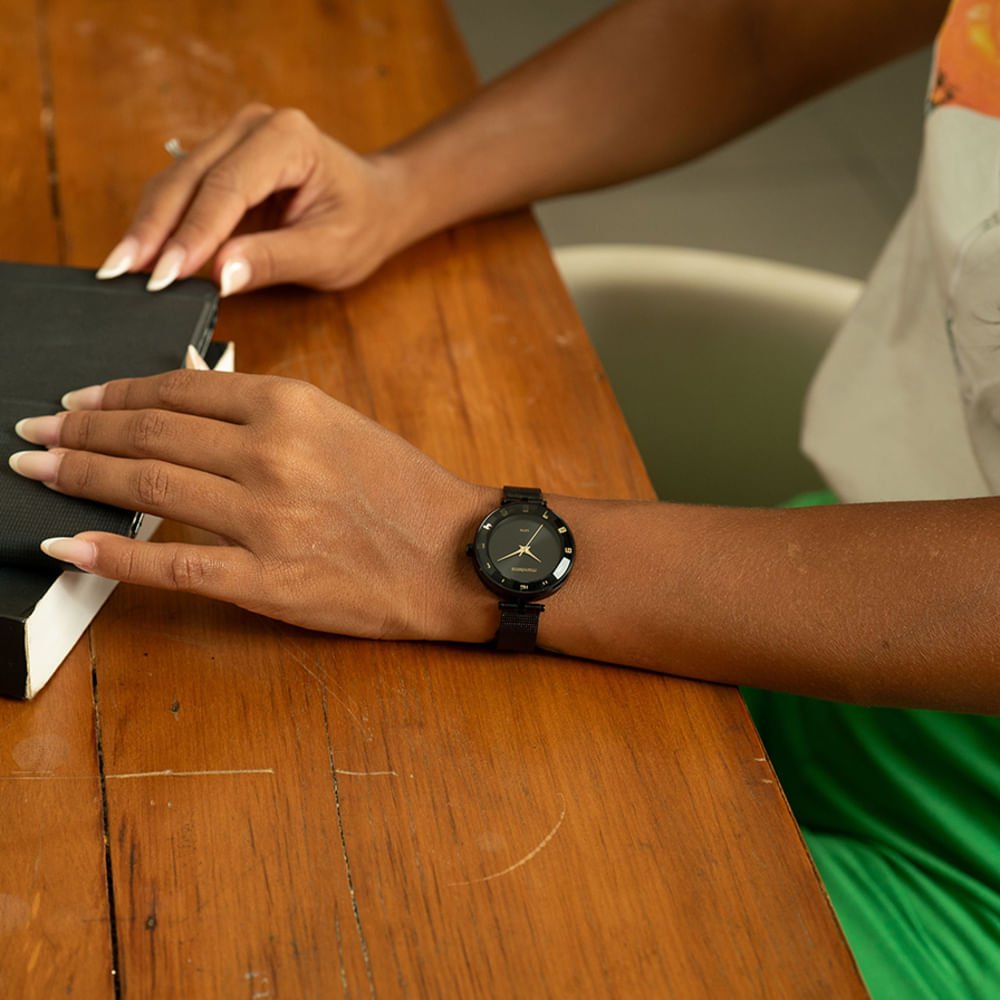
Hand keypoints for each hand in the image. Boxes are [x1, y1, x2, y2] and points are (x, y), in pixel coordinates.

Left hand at [9, 370, 494, 641]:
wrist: (459, 554)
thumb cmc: (405, 490)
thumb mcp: (339, 425)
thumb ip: (264, 410)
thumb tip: (190, 396)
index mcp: (291, 405)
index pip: (179, 389)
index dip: (115, 394)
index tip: (78, 401)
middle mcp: (271, 453)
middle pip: (151, 433)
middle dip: (80, 431)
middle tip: (34, 433)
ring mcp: (266, 518)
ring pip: (149, 487)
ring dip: (81, 476)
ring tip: (38, 471)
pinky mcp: (268, 580)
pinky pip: (173, 565)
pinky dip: (112, 553)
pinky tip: (69, 543)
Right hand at [96, 105, 410, 295]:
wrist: (376, 205)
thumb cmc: (361, 225)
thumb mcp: (328, 252)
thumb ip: (273, 261)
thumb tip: (219, 275)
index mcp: (287, 139)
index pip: (227, 188)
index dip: (192, 234)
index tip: (163, 275)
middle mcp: (253, 126)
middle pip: (188, 179)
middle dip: (154, 230)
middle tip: (121, 275)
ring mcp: (233, 138)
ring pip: (175, 182)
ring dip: (148, 227)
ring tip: (121, 271)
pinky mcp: (220, 161)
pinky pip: (181, 192)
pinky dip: (161, 225)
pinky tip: (142, 256)